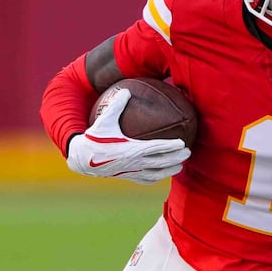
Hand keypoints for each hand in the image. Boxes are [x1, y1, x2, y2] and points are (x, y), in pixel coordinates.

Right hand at [67, 88, 190, 183]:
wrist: (82, 159)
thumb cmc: (93, 138)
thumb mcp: (103, 120)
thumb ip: (116, 105)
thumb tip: (126, 90)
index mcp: (131, 149)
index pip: (156, 148)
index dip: (171, 146)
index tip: (183, 143)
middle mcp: (134, 162)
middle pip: (161, 162)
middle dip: (176, 158)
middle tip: (189, 152)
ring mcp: (132, 172)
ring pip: (156, 174)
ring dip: (170, 170)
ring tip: (181, 166)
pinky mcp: (128, 177)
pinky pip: (146, 180)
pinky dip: (157, 177)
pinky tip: (163, 174)